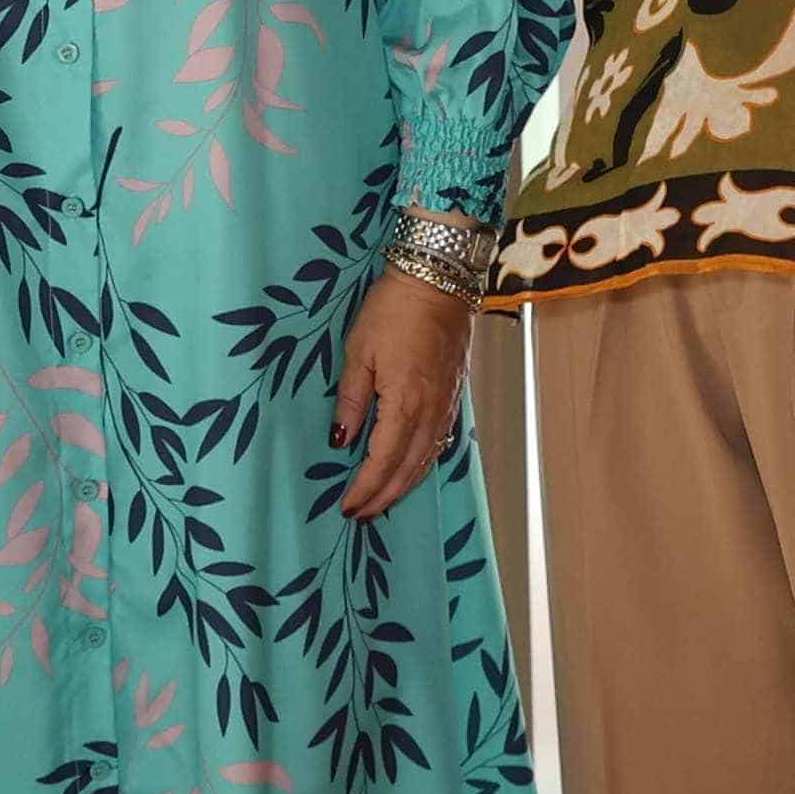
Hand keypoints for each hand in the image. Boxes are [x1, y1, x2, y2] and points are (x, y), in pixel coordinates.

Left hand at [329, 268, 477, 522]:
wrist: (439, 279)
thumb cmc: (393, 309)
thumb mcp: (359, 352)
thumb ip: (351, 400)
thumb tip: (341, 441)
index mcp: (405, 402)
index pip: (383, 460)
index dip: (365, 488)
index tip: (347, 506)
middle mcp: (430, 411)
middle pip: (408, 468)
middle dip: (384, 496)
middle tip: (361, 515)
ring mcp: (446, 404)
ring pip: (427, 458)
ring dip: (405, 485)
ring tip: (383, 501)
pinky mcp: (453, 394)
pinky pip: (439, 441)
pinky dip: (423, 463)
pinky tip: (412, 468)